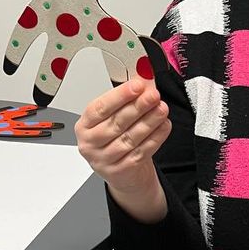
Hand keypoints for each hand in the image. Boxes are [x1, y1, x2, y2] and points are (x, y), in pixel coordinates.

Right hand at [75, 78, 170, 222]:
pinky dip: (155, 137)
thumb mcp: (116, 116)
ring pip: (129, 138)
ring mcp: (104, 160)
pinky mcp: (120, 171)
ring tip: (161, 109)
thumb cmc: (115, 139)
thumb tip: (143, 78)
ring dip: (149, 121)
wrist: (123, 172)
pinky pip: (141, 152)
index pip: (100, 108)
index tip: (137, 85)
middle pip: (116, 123)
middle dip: (138, 107)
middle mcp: (90, 143)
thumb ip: (128, 98)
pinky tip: (163, 125)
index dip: (119, 96)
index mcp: (85, 125)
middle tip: (153, 95)